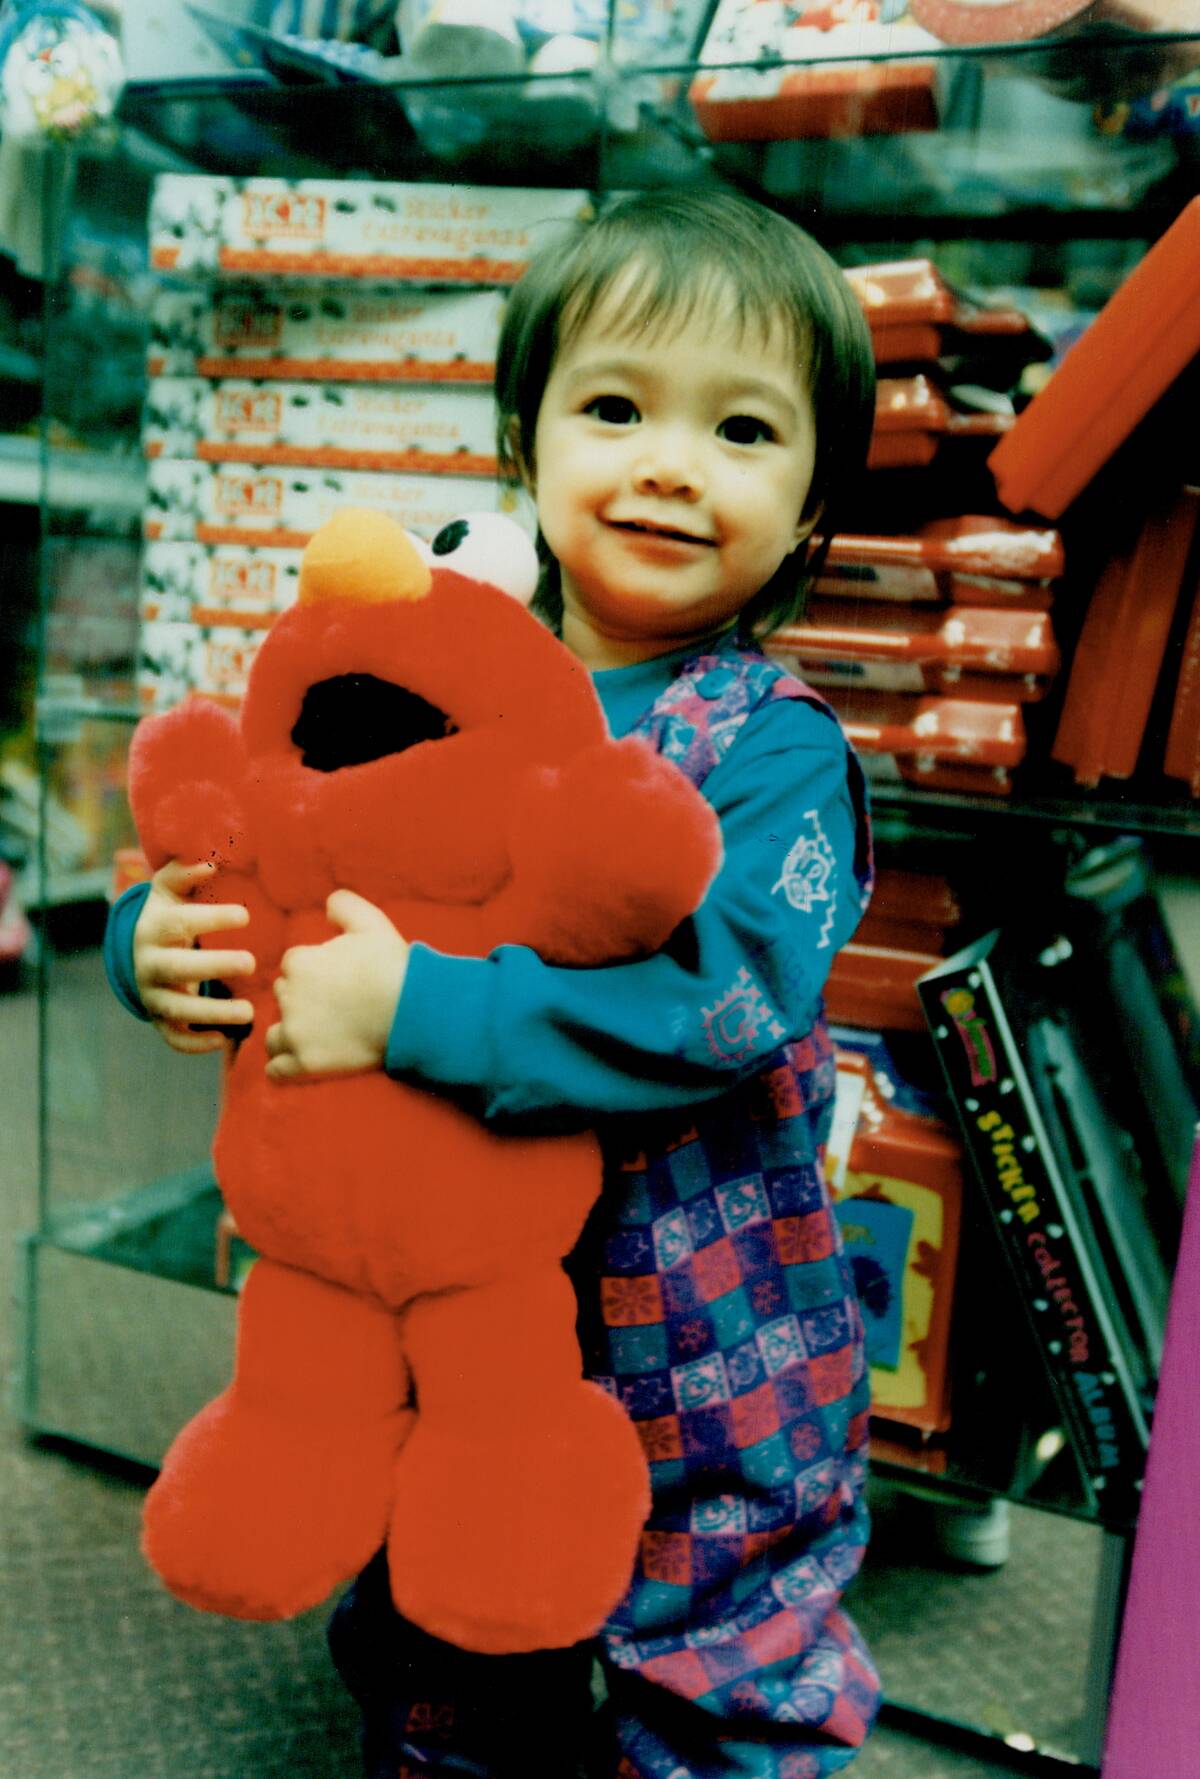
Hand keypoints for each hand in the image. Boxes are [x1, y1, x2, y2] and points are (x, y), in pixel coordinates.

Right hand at [133, 859, 254, 1054]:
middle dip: (213, 966)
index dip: (210, 918)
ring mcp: (152, 995)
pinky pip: (173, 1037)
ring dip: (212, 1014)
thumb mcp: (169, 890)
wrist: (138, 953)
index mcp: (153, 929)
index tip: (245, 915)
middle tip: (252, 963)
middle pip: (176, 968)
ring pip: (176, 1010)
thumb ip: (185, 872)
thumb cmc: (167, 915)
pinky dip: (195, 1044)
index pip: (179, 922)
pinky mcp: (159, 1019)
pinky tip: (226, 1040)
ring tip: (249, 1012)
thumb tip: (210, 862)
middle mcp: (148, 964)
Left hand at [265, 890, 409, 1082]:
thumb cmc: (392, 966)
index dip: (314, 973)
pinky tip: (300, 1062)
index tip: (337, 982)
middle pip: (283, 998)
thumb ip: (343, 905)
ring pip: (275, 1034)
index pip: (293, 967)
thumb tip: (326, 906)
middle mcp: (289, 997)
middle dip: (302, 1002)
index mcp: (299, 961)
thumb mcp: (371, 922)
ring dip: (290, 1034)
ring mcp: (296, 1032)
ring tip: (318, 1037)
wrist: (412, 1011)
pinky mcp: (305, 1064)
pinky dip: (283, 1068)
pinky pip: (276, 1070)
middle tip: (334, 1008)